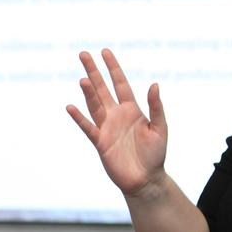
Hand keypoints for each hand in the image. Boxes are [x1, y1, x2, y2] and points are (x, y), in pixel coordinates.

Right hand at [67, 49, 167, 197]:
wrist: (146, 179)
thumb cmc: (155, 155)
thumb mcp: (160, 128)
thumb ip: (156, 107)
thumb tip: (154, 84)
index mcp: (132, 109)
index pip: (120, 83)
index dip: (113, 68)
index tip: (105, 51)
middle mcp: (117, 115)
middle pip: (102, 89)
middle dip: (93, 71)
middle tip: (83, 54)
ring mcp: (107, 128)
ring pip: (94, 104)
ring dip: (88, 92)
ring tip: (83, 78)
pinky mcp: (100, 142)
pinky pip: (88, 127)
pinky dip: (80, 118)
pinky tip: (71, 107)